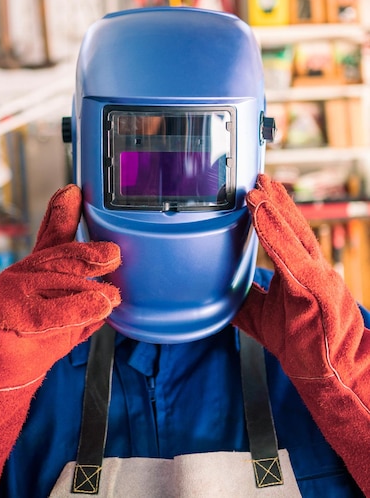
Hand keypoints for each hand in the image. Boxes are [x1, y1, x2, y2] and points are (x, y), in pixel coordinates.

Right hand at [0, 184, 120, 496]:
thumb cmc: (27, 336)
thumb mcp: (58, 304)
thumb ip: (78, 285)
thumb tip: (106, 268)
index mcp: (36, 268)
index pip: (53, 236)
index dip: (63, 211)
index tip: (76, 192)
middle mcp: (24, 275)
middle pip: (59, 258)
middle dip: (87, 254)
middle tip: (114, 255)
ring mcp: (15, 294)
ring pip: (58, 284)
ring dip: (87, 290)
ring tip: (111, 296)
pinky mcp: (10, 317)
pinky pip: (48, 313)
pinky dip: (75, 310)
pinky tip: (101, 308)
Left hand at [233, 174, 369, 494]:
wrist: (333, 373)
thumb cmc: (303, 342)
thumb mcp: (265, 316)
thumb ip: (246, 299)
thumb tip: (216, 290)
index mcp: (304, 270)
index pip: (290, 233)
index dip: (275, 210)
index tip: (260, 189)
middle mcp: (313, 267)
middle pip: (293, 226)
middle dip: (275, 201)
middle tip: (258, 178)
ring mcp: (316, 277)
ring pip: (293, 236)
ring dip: (272, 211)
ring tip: (256, 191)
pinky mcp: (316, 289)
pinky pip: (291, 256)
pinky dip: (275, 233)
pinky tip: (262, 215)